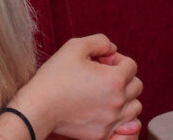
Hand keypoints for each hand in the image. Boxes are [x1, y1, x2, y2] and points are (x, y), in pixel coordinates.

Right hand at [10, 34, 142, 138]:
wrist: (36, 109)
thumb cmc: (54, 78)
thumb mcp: (75, 47)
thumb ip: (100, 41)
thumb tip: (112, 49)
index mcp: (115, 79)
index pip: (131, 65)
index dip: (116, 60)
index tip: (102, 62)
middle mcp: (117, 101)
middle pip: (136, 85)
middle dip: (123, 78)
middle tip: (104, 77)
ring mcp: (111, 120)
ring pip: (134, 107)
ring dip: (125, 98)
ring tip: (106, 94)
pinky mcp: (103, 133)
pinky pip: (123, 124)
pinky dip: (118, 116)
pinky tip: (102, 108)